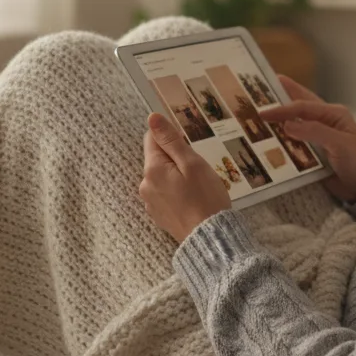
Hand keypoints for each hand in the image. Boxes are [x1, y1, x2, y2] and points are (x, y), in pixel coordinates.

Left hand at [139, 112, 232, 242]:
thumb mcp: (192, 163)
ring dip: (176, 176)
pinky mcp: (158, 215)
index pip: (152, 139)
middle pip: (157, 159)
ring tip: (197, 188)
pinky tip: (192, 201)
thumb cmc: (205, 198)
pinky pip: (165, 194)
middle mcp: (145, 185)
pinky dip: (176, 193)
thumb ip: (171, 140)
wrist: (209, 238)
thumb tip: (152, 117)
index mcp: (152, 169)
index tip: (189, 148)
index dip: (172, 139)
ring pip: (162, 177)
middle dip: (176, 159)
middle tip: (198, 171)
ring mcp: (150, 202)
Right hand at [259, 75, 355, 203]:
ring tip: (254, 115)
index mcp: (333, 114)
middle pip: (297, 106)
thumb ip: (316, 132)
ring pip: (293, 124)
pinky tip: (266, 141)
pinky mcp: (314, 153)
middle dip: (278, 98)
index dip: (282, 109)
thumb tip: (288, 125)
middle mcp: (324, 122)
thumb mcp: (341, 145)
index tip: (262, 113)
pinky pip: (294, 144)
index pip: (302, 107)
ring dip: (277, 121)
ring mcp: (318, 137)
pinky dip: (281, 141)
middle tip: (255, 91)